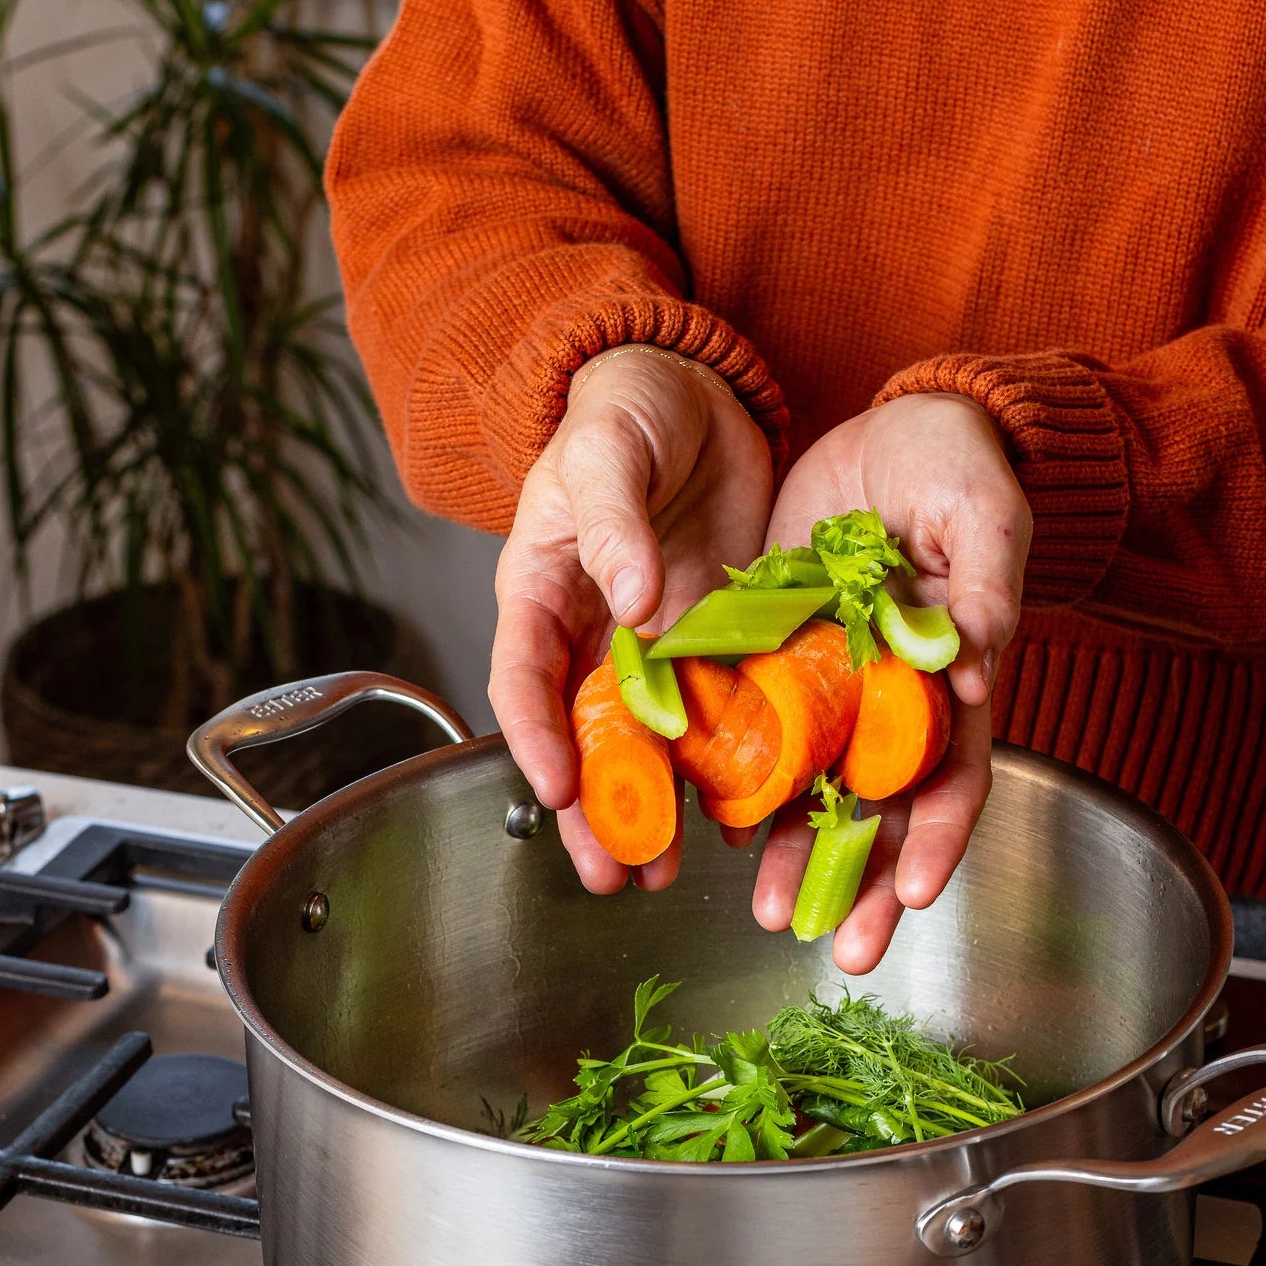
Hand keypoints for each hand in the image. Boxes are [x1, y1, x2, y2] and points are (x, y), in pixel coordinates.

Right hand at [490, 346, 772, 892]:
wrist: (696, 390)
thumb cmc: (627, 408)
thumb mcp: (609, 450)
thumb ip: (614, 522)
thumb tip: (632, 601)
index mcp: (543, 591)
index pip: (524, 678)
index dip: (535, 739)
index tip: (558, 792)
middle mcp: (594, 632)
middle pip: (583, 737)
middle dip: (595, 811)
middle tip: (612, 875)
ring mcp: (657, 644)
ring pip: (649, 744)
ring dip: (657, 808)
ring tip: (667, 874)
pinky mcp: (717, 642)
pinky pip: (718, 714)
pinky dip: (726, 765)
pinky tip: (741, 813)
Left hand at [745, 392, 1030, 971]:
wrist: (888, 428)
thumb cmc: (956, 465)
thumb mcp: (980, 510)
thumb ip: (985, 585)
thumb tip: (976, 665)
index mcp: (949, 677)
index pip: (952, 775)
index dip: (939, 837)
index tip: (916, 893)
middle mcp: (886, 700)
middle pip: (879, 809)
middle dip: (860, 881)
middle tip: (834, 947)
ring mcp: (826, 685)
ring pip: (809, 788)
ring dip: (790, 853)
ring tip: (762, 909)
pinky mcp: (771, 658)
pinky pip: (751, 730)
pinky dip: (733, 781)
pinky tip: (711, 825)